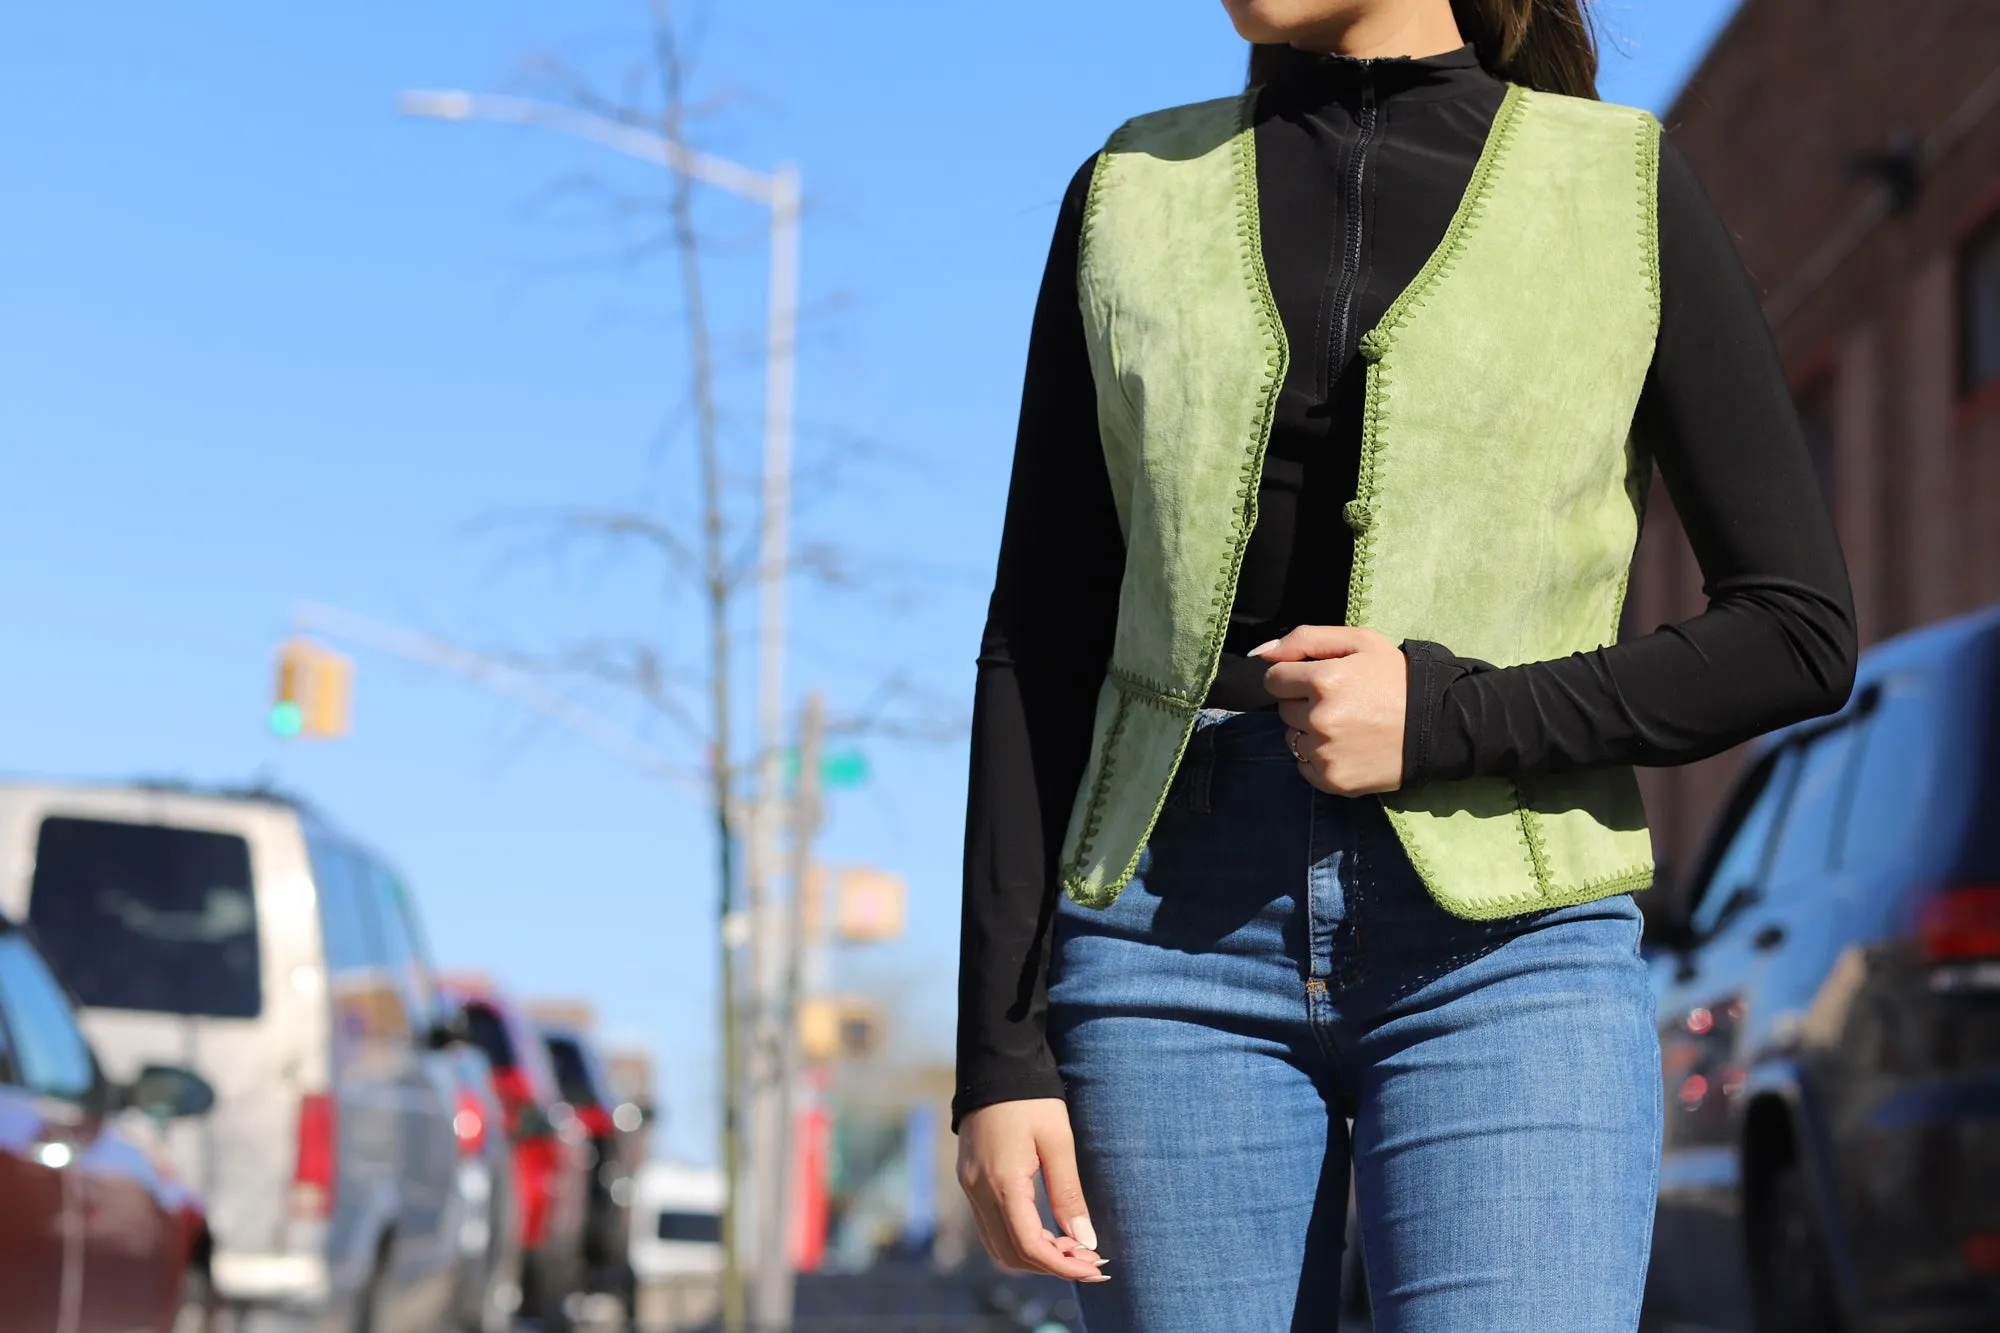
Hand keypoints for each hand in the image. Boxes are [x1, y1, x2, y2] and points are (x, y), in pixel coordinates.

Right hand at [956, 1099, 1109, 1281]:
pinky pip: (991, 1227)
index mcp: (1002, 1181)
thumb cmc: (1032, 1099)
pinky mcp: (969, 1182)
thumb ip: (1069, 1193)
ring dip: (1034, 1255)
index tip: (1094, 1268)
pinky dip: (1019, 1239)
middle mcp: (978, 1191)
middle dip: (1051, 1264)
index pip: (1029, 1245)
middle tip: (1088, 1258)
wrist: (995, 1065)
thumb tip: (1086, 1241)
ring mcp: (969, 1188)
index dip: (1062, 1266)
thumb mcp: (1058, 1141)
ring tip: (1071, 1246)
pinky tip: (1048, 1230)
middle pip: (1011, 1254)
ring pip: (998, 1246)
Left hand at [1251, 625, 1406, 795]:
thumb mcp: (1360, 641)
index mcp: (1324, 680)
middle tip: (1342, 703)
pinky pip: (1303, 767)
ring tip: (1347, 726)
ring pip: (1292, 738)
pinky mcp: (1332, 780)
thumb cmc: (1396, 678)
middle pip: (1283, 709)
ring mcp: (1325, 752)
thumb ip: (1305, 639)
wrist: (1438, 726)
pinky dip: (1319, 759)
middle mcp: (1319, 718)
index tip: (1319, 681)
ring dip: (1310, 732)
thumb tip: (1259, 652)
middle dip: (1304, 704)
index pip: (1274, 679)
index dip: (1295, 677)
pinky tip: (1347, 748)